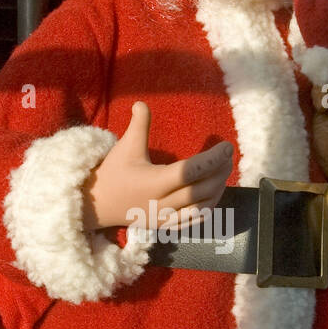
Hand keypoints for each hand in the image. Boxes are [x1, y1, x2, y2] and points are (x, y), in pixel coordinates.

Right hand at [81, 101, 233, 232]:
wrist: (98, 205)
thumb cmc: (113, 173)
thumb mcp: (125, 147)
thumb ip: (138, 125)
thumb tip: (141, 102)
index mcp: (153, 182)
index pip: (190, 171)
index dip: (212, 159)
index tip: (227, 146)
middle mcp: (162, 203)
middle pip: (201, 189)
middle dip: (220, 172)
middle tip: (229, 156)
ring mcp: (166, 217)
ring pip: (202, 206)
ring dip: (218, 188)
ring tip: (225, 170)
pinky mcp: (167, 225)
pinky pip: (195, 219)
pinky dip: (209, 205)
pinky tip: (215, 191)